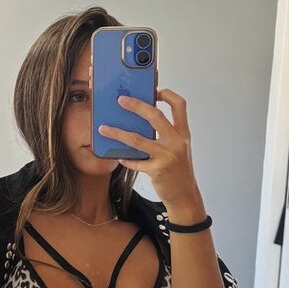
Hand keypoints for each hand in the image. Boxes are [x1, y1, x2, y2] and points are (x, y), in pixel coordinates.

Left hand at [98, 88, 202, 213]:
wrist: (185, 197)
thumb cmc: (179, 171)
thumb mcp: (179, 149)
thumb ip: (167, 134)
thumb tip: (143, 120)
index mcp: (183, 134)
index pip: (180, 105)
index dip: (167, 94)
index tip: (154, 90)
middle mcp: (177, 142)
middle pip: (155, 116)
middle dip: (136, 105)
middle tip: (120, 100)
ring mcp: (167, 156)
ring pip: (137, 139)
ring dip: (117, 133)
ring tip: (103, 129)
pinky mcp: (157, 170)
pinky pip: (135, 161)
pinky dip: (126, 158)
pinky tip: (119, 156)